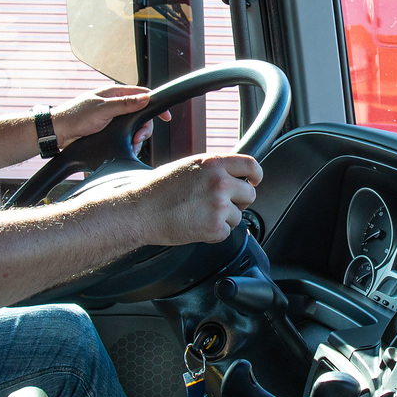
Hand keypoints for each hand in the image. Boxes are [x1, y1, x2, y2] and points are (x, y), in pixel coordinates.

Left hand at [53, 85, 167, 147]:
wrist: (58, 132)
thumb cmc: (75, 117)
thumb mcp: (102, 109)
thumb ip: (124, 104)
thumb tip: (144, 98)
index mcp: (113, 94)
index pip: (141, 94)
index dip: (154, 104)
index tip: (165, 116)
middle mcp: (115, 105)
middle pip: (140, 114)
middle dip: (143, 128)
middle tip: (138, 137)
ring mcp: (112, 118)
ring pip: (134, 127)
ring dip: (135, 138)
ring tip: (130, 144)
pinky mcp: (109, 131)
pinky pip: (125, 136)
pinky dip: (128, 143)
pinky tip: (126, 147)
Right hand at [129, 153, 262, 244]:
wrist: (141, 211)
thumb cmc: (158, 189)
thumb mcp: (188, 166)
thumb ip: (213, 169)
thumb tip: (232, 175)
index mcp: (213, 163)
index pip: (251, 165)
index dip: (255, 175)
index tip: (254, 181)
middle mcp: (220, 182)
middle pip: (249, 194)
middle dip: (238, 201)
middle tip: (218, 204)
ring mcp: (219, 205)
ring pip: (238, 216)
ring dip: (223, 218)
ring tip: (199, 214)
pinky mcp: (215, 226)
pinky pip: (227, 232)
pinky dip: (214, 232)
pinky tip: (196, 224)